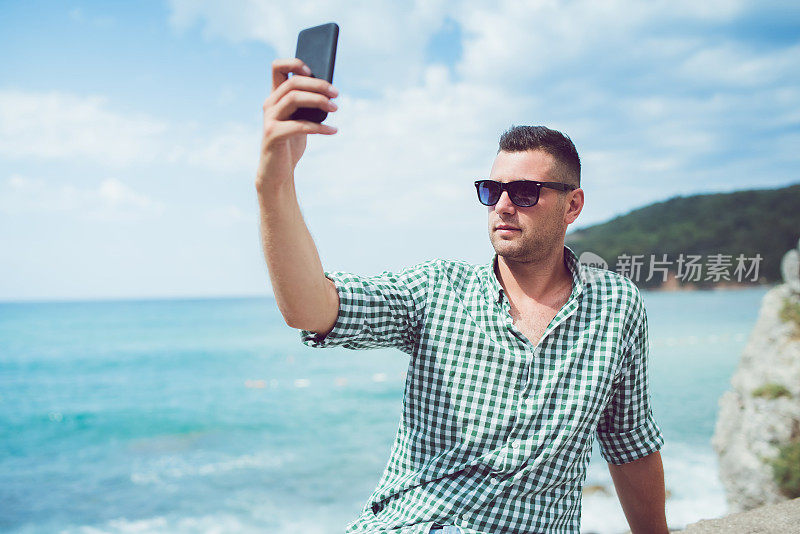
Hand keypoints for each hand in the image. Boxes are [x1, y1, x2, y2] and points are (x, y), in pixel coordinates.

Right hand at [256, 58, 338, 187]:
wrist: (277, 172)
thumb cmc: (291, 143)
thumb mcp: (300, 120)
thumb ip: (307, 105)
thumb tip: (330, 92)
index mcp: (275, 97)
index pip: (277, 67)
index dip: (294, 63)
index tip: (312, 71)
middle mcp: (269, 104)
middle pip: (293, 82)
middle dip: (318, 84)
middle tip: (336, 93)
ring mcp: (269, 119)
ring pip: (294, 98)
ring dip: (318, 101)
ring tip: (335, 108)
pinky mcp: (273, 134)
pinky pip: (299, 125)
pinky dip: (319, 127)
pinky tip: (333, 131)